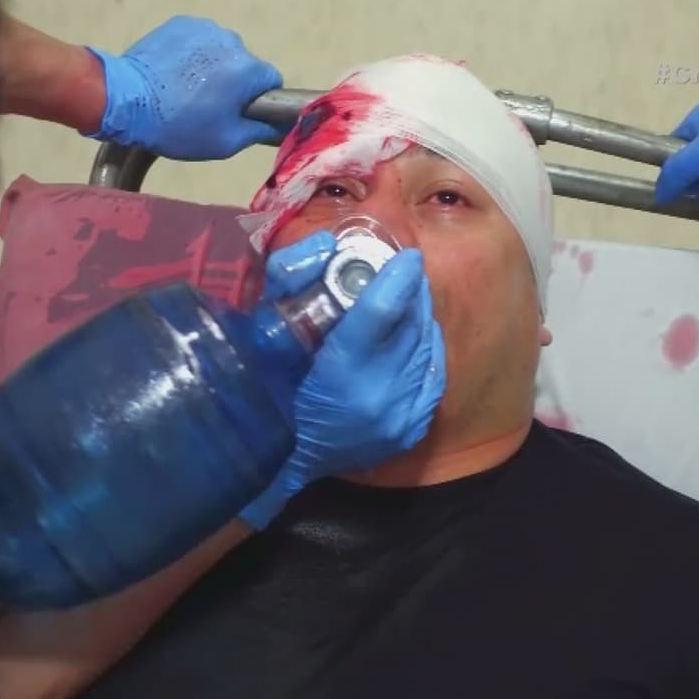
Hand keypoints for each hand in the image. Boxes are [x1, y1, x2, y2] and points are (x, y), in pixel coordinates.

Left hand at [88, 15, 282, 159]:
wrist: (126, 101)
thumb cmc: (178, 126)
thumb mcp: (225, 142)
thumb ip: (257, 131)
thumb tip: (271, 126)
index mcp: (247, 69)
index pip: (271, 80)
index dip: (260, 99)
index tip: (240, 113)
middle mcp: (231, 41)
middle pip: (245, 64)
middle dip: (234, 83)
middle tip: (209, 106)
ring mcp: (204, 29)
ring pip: (221, 52)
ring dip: (213, 67)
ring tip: (187, 90)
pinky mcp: (181, 24)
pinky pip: (198, 41)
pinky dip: (192, 55)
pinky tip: (174, 74)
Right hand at [239, 232, 445, 529]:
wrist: (283, 454)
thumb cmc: (267, 386)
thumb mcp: (266, 327)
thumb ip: (291, 278)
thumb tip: (328, 244)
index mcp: (340, 374)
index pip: (381, 312)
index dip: (397, 276)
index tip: (406, 256)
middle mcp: (380, 397)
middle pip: (411, 324)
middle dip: (409, 292)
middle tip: (401, 271)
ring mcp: (402, 416)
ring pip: (425, 344)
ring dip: (417, 316)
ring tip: (403, 299)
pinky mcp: (414, 425)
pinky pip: (432, 371)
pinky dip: (422, 346)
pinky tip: (408, 335)